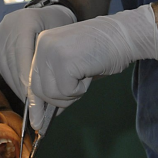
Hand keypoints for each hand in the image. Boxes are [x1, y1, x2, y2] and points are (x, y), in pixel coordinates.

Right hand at [0, 5, 76, 100]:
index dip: (29, 86)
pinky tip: (23, 92)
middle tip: (35, 113)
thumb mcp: (61, 40)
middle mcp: (6, 28)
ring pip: (6, 70)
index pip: (24, 61)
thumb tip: (44, 97)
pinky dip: (14, 81)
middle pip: (13, 67)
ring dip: (18, 89)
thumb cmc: (61, 26)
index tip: (36, 106)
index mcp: (23, 23)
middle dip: (24, 92)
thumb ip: (51, 63)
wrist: (49, 10)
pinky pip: (3, 67)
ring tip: (30, 107)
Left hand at [30, 3, 157, 107]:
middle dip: (58, 100)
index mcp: (42, 43)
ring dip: (71, 94)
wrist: (124, 35)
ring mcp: (52, 51)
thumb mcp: (73, 66)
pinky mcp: (64, 60)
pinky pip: (67, 91)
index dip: (37, 103)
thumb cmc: (102, 52)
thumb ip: (56, 83)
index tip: (39, 122)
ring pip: (51, 93)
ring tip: (85, 76)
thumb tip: (44, 115)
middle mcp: (42, 44)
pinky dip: (81, 90)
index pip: (33, 79)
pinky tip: (89, 73)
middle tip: (77, 90)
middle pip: (38, 90)